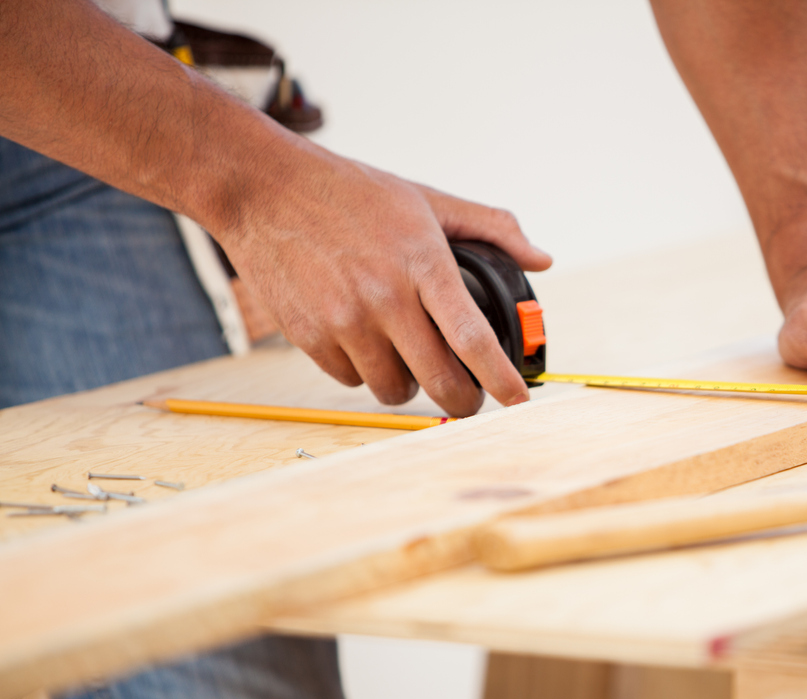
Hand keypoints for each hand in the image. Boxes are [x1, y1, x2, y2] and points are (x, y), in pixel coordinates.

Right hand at [214, 146, 551, 415]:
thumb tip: (541, 259)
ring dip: (409, 385)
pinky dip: (365, 372)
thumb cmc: (350, 193)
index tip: (517, 399)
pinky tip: (365, 343)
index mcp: (422, 264)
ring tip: (409, 358)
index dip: (500, 379)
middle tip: (469, 399)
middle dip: (463, 401)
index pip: (472, 339)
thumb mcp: (426, 199)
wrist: (265, 188)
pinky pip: (351, 381)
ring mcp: (344, 321)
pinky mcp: (309, 336)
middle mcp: (385, 298)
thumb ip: (490, 227)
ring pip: (393, 389)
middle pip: (439, 380)